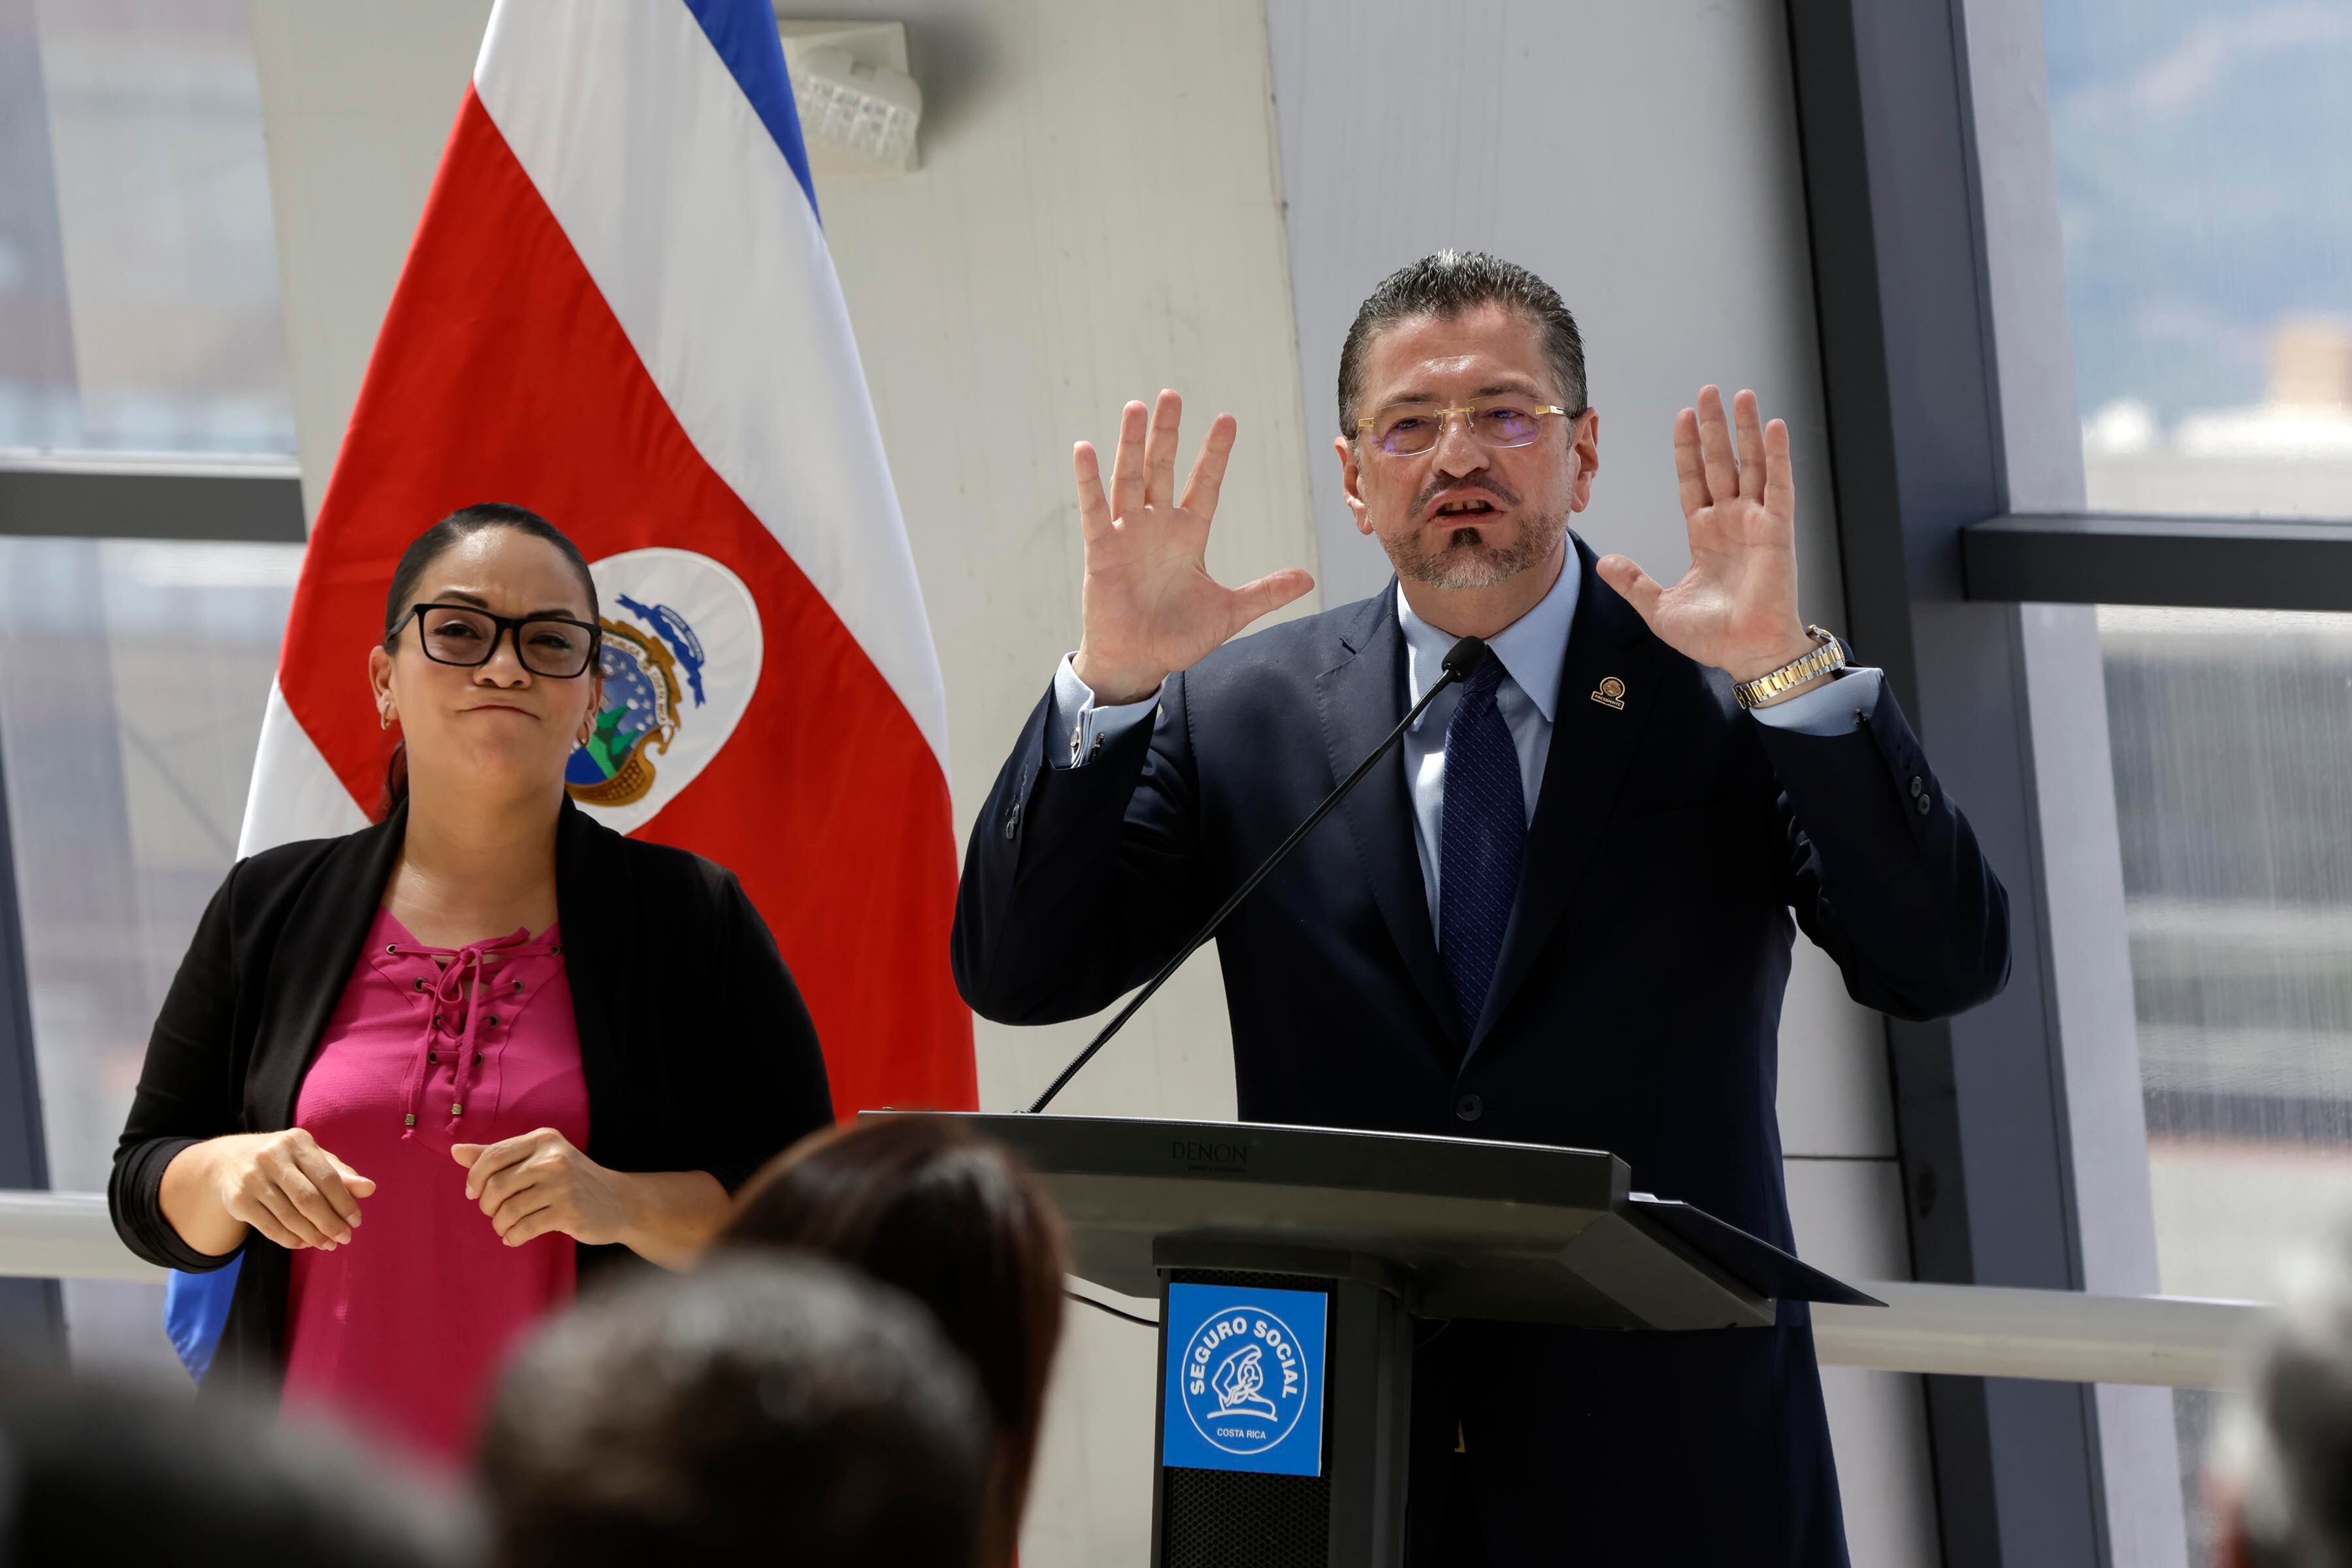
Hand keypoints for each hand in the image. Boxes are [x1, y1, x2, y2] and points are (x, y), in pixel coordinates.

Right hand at [208, 1129, 373, 1251]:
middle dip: (330, 1223)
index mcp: (297, 1141)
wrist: (228, 1160)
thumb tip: (369, 1189)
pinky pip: (270, 1227)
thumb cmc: (283, 1160)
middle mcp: (272, 1157)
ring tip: (328, 1244)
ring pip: (289, 1216)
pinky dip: (290, 1239)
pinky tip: (304, 1243)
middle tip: (344, 1238)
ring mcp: (252, 1179)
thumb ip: (340, 1173)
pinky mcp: (238, 1200)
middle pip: (308, 1199)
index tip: (356, 1222)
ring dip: (313, 1235)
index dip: (344, 1202)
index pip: (328, 1177)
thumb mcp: (310, 1157)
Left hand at [454, 1129, 628, 1248]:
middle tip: (494, 1212)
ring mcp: (563, 1185)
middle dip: (487, 1205)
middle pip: (496, 1185)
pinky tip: (515, 1237)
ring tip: (505, 1227)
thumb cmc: (572, 1179)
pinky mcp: (569, 1211)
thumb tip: (455, 1150)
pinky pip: (525, 1228)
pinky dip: (513, 1236)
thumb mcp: (539, 1159)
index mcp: (543, 1140)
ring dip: (499, 1224)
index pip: (493, 1155)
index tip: (474, 1193)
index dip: (475, 1178)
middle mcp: (553, 1158)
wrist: (619, 1201)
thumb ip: (498, 1155)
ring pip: (509, 1209)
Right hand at [1070, 390, 1314, 704]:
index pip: (1204, 485)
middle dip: (1167, 434)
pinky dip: (1089, 481)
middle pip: (1161, 470)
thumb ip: (1265, 593)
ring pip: (1129, 480)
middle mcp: (1156, 528)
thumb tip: (1308, 578)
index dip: (1215, 454)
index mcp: (1187, 536)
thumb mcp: (1229, 613)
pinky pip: (1094, 511)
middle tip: (1171, 395)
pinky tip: (1085, 449)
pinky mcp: (1101, 552)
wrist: (1139, 664)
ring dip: (1132, 445)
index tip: (1227, 420)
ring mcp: (1126, 536)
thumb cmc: (1177, 638)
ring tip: (1136, 408)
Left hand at [1594, 386, 1815, 684]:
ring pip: (1750, 465)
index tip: (1683, 416)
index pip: (1693, 479)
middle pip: (1720, 462)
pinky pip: (1779, 486)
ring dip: (1747, 430)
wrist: (1745, 654)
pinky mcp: (1777, 531)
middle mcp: (1731, 521)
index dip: (1687, 448)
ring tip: (1742, 395)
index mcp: (1704, 534)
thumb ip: (1632, 581)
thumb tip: (1603, 562)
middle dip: (1714, 427)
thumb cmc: (1713, 637)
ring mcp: (1756, 523)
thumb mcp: (1658, 607)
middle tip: (1708, 390)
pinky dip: (1777, 457)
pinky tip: (1773, 426)